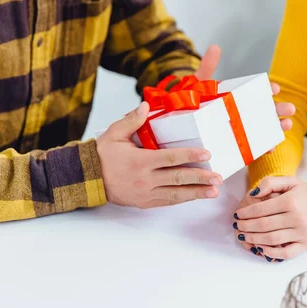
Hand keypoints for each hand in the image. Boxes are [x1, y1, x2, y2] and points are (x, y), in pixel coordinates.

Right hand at [97, 102, 221, 208]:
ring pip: (176, 194)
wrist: (88, 179)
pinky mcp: (145, 202)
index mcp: (140, 161)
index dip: (190, 156)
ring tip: (213, 192)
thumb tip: (145, 106)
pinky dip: (182, 199)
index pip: (170, 158)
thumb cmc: (102, 155)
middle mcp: (145, 179)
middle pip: (178, 178)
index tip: (207, 154)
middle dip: (200, 178)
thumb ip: (131, 121)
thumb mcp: (114, 134)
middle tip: (218, 178)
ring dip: (196, 193)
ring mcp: (146, 192)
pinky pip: (167, 201)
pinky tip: (195, 196)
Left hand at [195, 45, 294, 138]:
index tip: (274, 88)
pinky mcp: (239, 145)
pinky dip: (264, 148)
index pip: (257, 90)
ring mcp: (242, 129)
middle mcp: (244, 112)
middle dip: (279, 109)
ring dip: (278, 127)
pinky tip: (271, 148)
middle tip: (290, 109)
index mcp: (238, 96)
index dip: (268, 89)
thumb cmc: (193, 105)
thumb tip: (215, 47)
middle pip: (266, 109)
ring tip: (287, 125)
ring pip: (265, 128)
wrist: (182, 128)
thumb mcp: (199, 86)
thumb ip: (208, 69)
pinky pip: (254, 147)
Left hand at [233, 176, 306, 260]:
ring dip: (253, 239)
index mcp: (291, 201)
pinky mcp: (306, 245)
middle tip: (237, 226)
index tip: (237, 215)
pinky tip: (259, 247)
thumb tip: (253, 194)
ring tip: (243, 236)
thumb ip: (270, 182)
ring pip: (271, 239)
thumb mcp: (291, 182)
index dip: (245, 213)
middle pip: (263, 225)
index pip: (260, 209)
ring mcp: (302, 233)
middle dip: (245, 226)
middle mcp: (297, 218)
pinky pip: (285, 253)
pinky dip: (270, 252)